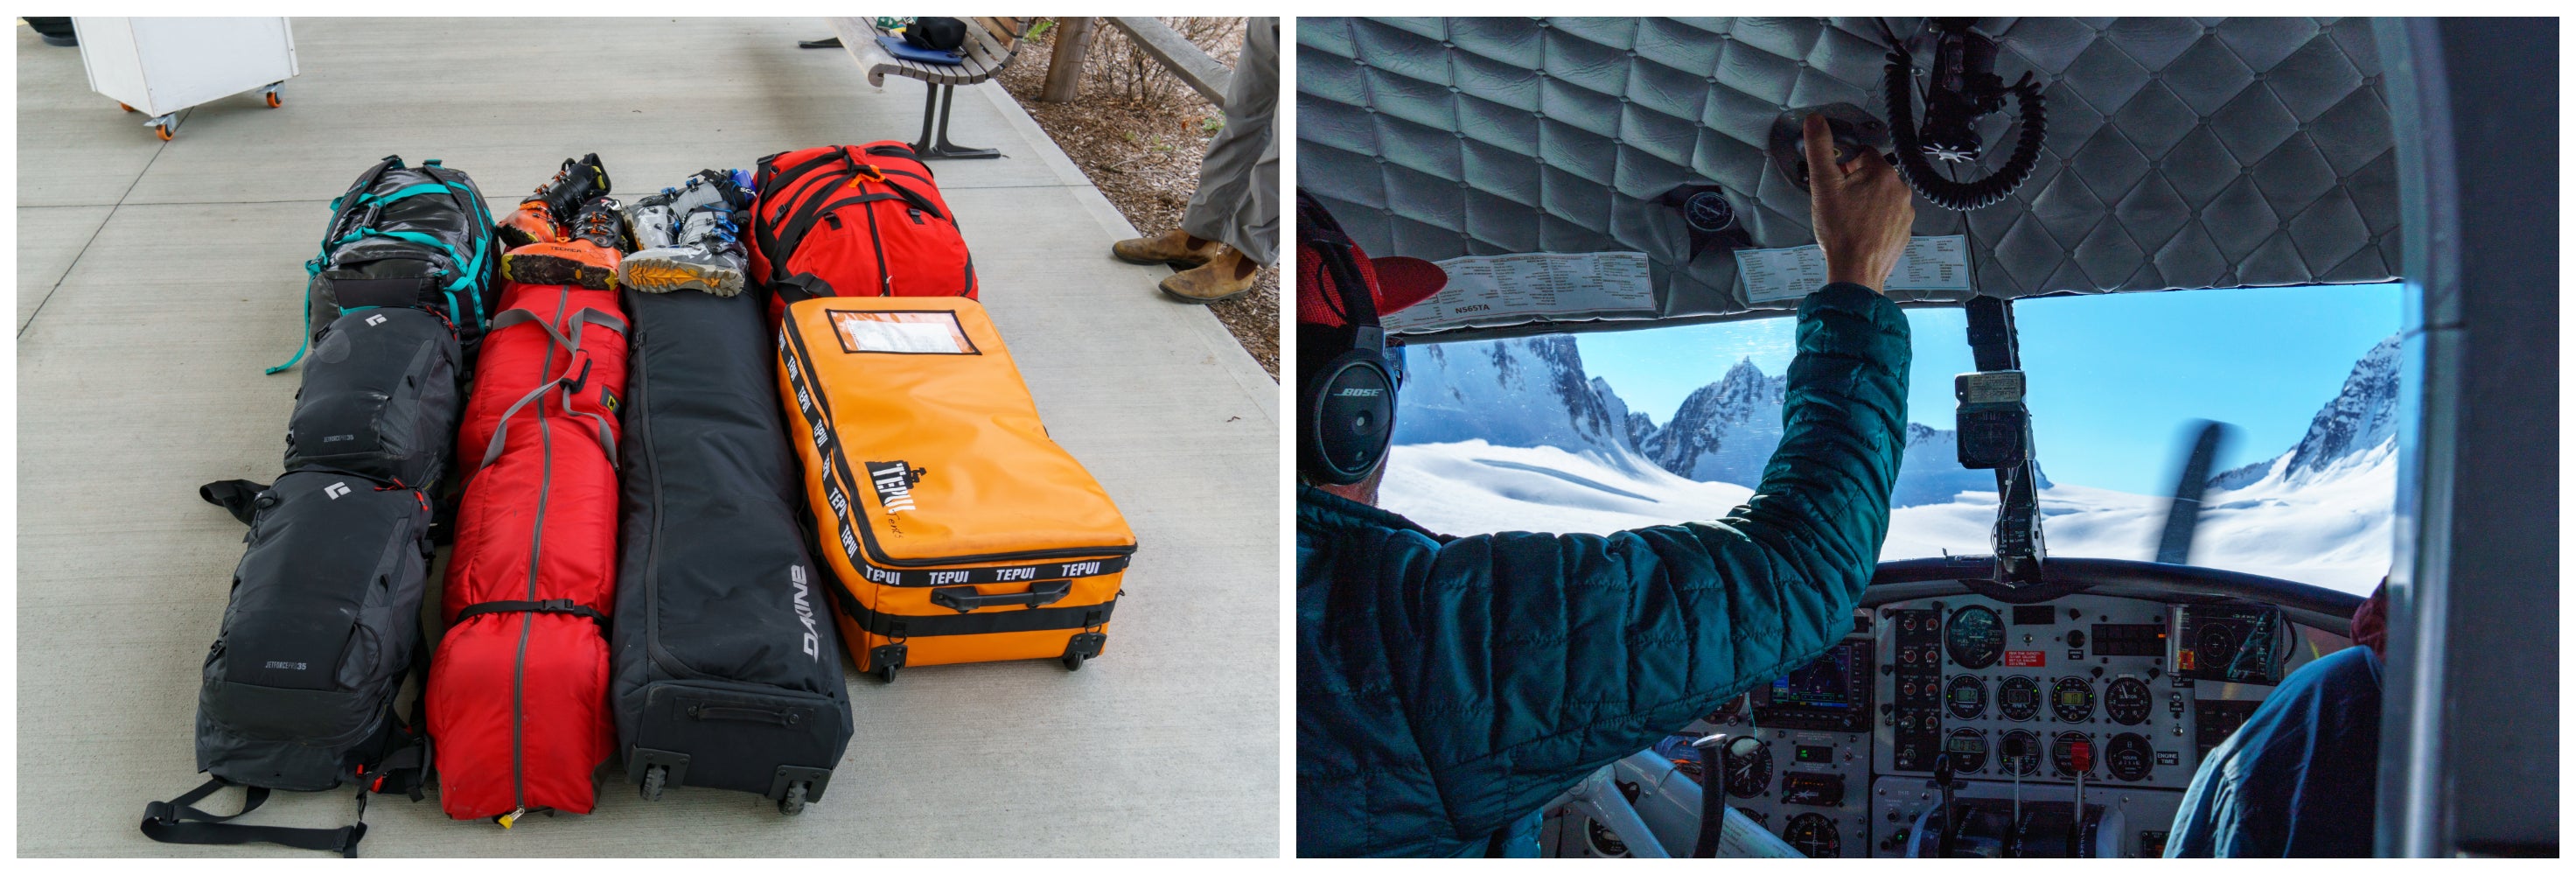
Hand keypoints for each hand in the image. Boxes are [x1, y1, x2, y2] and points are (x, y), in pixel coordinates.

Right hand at [1805, 113, 1915, 291]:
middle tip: (1839, 203)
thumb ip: (1819, 148)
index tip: (1836, 182)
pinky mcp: (1904, 230)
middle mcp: (1900, 189)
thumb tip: (1815, 122)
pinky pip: (1887, 216)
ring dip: (1865, 202)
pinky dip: (1874, 220)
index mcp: (1882, 173)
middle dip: (1854, 185)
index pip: (1861, 154)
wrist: (1856, 271)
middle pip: (1872, 175)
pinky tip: (1859, 230)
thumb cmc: (1841, 232)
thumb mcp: (1822, 185)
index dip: (1843, 166)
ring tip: (1849, 219)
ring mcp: (1904, 211)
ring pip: (1880, 196)